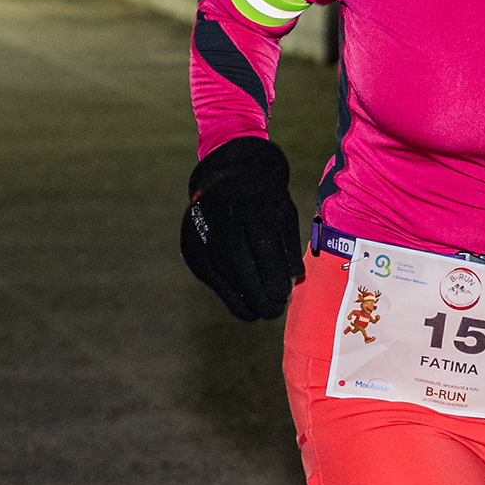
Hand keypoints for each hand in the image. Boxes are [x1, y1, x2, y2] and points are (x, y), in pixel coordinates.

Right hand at [181, 136, 303, 320]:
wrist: (228, 174)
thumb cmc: (264, 197)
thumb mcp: (283, 211)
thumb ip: (288, 243)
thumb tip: (294, 277)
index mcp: (249, 203)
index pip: (262, 246)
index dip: (273, 274)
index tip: (284, 295)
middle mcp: (219, 216)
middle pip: (239, 264)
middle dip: (258, 293)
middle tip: (275, 310)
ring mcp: (200, 231)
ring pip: (223, 274)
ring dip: (245, 297)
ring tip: (265, 310)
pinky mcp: (190, 246)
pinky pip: (211, 276)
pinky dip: (229, 295)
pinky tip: (246, 308)